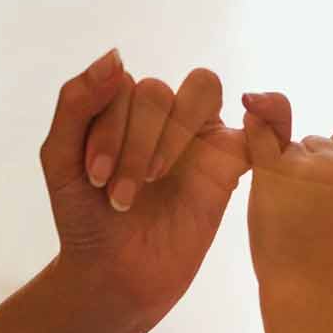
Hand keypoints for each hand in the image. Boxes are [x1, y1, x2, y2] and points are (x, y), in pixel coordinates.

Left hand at [38, 51, 251, 332]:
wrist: (112, 275)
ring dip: (171, 136)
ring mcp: (198, 137)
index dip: (109, 126)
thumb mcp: (60, 159)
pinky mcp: (231, 166)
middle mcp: (161, 115)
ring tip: (150, 183)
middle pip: (159, 92)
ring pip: (201, 93)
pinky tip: (255, 113)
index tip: (94, 176)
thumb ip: (75, 103)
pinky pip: (264, 125)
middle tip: (118, 195)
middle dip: (132, 143)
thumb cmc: (85, 217)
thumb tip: (116, 57)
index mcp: (121, 106)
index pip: (123, 85)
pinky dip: (272, 110)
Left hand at [243, 92, 332, 291]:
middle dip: (310, 165)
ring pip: (291, 144)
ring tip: (290, 206)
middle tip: (307, 206)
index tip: (330, 197)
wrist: (303, 279)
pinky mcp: (272, 172)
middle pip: (315, 142)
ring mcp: (302, 164)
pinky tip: (249, 105)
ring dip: (286, 165)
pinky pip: (262, 133)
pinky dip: (255, 119)